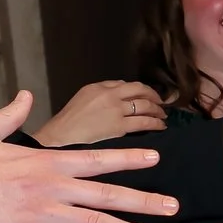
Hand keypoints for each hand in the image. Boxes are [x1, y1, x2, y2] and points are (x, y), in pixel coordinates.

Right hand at [0, 92, 177, 222]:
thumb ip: (12, 114)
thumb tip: (26, 96)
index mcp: (47, 162)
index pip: (98, 159)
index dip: (129, 160)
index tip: (156, 161)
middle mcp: (53, 188)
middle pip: (108, 195)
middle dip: (144, 201)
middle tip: (173, 207)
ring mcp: (42, 216)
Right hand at [34, 79, 166, 146]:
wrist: (59, 138)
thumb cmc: (65, 124)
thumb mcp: (80, 102)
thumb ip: (98, 99)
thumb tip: (114, 103)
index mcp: (96, 87)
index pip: (123, 84)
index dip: (136, 90)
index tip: (143, 95)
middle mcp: (108, 94)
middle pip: (138, 89)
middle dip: (152, 95)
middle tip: (160, 102)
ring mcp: (115, 109)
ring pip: (144, 105)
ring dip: (157, 110)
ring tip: (163, 115)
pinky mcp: (120, 126)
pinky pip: (144, 122)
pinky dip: (156, 123)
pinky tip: (160, 126)